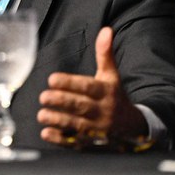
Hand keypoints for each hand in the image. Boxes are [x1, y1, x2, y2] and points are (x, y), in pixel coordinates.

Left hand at [37, 26, 147, 147]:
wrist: (133, 128)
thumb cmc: (115, 97)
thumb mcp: (111, 76)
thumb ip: (105, 54)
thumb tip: (106, 30)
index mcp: (107, 92)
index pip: (87, 87)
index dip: (69, 83)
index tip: (52, 79)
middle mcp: (103, 111)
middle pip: (80, 106)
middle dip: (60, 101)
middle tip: (43, 97)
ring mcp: (97, 130)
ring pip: (76, 125)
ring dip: (57, 120)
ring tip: (42, 114)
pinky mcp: (91, 144)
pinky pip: (75, 142)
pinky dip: (60, 139)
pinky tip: (46, 133)